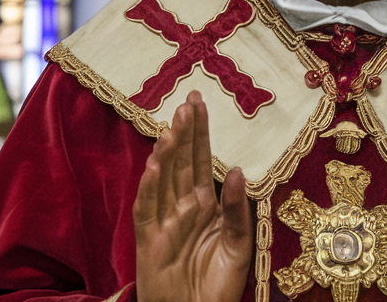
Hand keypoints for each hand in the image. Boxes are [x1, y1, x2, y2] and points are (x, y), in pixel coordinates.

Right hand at [136, 92, 252, 301]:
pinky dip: (149, 188)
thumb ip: (239, 210)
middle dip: (184, 132)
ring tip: (171, 128)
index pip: (201, 160)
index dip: (199, 132)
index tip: (199, 102)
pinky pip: (147, 210)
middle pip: (181, 163)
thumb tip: (239, 171)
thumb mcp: (239, 245)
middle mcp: (182, 208)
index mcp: (204, 205)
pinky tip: (153, 166)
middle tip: (187, 102)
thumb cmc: (218, 285)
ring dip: (166, 154)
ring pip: (162, 181)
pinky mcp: (149, 242)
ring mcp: (163, 223)